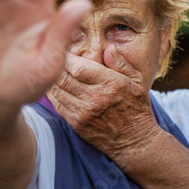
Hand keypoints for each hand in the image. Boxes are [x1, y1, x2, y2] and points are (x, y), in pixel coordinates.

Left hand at [48, 44, 159, 158]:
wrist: (135, 141)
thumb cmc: (136, 107)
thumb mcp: (136, 81)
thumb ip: (120, 63)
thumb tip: (108, 47)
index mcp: (110, 83)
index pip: (79, 67)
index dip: (68, 58)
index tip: (66, 51)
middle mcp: (95, 98)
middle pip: (64, 77)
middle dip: (57, 66)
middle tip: (54, 59)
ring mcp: (84, 112)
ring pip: (58, 90)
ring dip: (52, 79)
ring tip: (52, 70)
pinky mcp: (76, 124)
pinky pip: (58, 104)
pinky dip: (53, 93)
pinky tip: (53, 86)